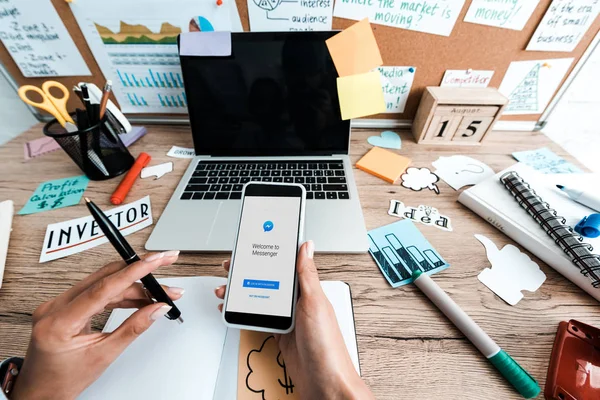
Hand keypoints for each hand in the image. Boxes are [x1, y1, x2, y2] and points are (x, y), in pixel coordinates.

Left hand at [11, 251, 183, 399]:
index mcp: (60, 321)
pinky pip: (96, 292)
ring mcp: (57, 305)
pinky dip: (119, 294)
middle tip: (164, 267)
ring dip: (132, 286)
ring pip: (103, 284)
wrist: (40, 392)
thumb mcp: (103, 355)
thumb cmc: (62, 380)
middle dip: (139, 274)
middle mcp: (54, 307)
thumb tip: (156, 309)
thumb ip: (133, 328)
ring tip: (158, 294)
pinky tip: (138, 298)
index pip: (104, 287)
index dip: (135, 271)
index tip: (156, 260)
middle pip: (106, 280)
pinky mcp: (64, 306)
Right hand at [215, 241, 373, 399]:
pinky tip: (236, 309)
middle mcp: (299, 303)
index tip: (253, 246)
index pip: (287, 265)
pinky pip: (260, 318)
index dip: (270, 254)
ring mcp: (289, 319)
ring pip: (261, 299)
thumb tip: (306, 246)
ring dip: (242, 293)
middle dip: (249, 272)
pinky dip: (246, 313)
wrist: (325, 384)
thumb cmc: (327, 346)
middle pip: (269, 280)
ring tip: (226, 290)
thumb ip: (307, 275)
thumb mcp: (315, 304)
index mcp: (309, 291)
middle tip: (231, 267)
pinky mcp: (281, 335)